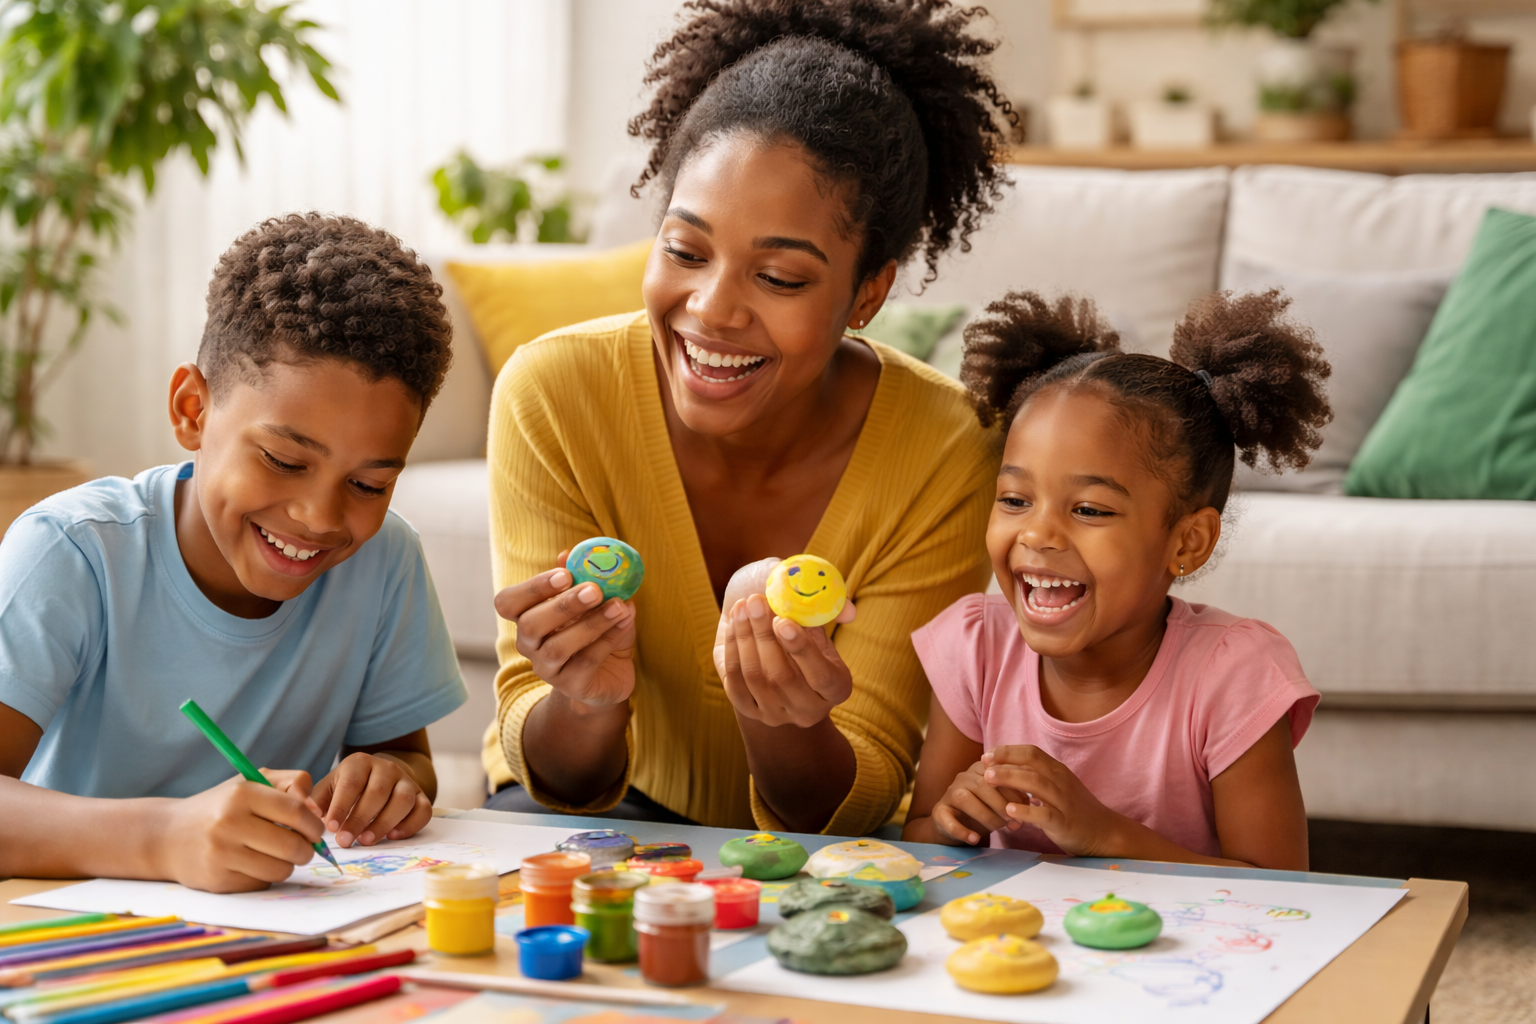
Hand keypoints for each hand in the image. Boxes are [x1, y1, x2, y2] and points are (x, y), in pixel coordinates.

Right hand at [156, 776, 322, 892]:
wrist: (167, 836)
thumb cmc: (220, 807)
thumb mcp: (251, 783)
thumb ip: (291, 783)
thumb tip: (317, 809)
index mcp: (241, 794)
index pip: (297, 812)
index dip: (314, 825)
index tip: (316, 830)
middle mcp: (229, 823)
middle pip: (293, 845)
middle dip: (307, 849)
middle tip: (303, 847)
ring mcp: (221, 854)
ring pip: (280, 869)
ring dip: (287, 865)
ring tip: (276, 855)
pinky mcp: (216, 881)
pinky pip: (260, 884)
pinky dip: (264, 876)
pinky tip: (251, 865)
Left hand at [308, 753, 432, 847]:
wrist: (379, 777)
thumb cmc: (348, 788)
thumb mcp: (329, 787)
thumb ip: (316, 800)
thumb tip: (309, 813)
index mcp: (360, 763)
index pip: (352, 782)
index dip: (341, 806)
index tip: (331, 828)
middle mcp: (387, 768)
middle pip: (378, 792)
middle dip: (360, 819)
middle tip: (346, 841)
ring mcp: (407, 781)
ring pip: (403, 800)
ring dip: (384, 823)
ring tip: (367, 841)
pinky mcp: (421, 796)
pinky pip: (423, 810)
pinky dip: (410, 825)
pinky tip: (393, 837)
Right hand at [494, 552, 636, 708]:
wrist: (610, 674)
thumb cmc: (595, 632)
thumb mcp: (590, 603)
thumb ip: (580, 579)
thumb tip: (568, 553)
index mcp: (526, 618)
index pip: (507, 602)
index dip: (532, 588)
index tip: (564, 574)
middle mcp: (529, 645)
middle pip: (530, 625)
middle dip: (563, 605)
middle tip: (594, 589)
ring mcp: (547, 669)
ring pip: (558, 647)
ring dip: (591, 623)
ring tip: (619, 605)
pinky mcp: (571, 686)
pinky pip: (585, 662)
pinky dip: (607, 639)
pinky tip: (625, 622)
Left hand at [717, 592, 855, 727]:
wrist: (768, 643)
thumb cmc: (797, 623)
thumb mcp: (816, 616)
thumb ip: (831, 610)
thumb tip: (848, 613)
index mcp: (836, 687)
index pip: (821, 675)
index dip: (801, 649)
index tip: (782, 620)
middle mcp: (809, 708)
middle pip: (783, 677)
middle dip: (765, 636)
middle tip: (755, 602)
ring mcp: (777, 714)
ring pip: (756, 676)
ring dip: (745, 636)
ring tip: (743, 605)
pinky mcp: (749, 711)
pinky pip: (735, 681)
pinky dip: (733, 648)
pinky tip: (734, 622)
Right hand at [927, 760, 1026, 845]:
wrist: (957, 823)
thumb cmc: (985, 808)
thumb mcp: (1002, 800)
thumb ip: (1015, 799)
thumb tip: (1026, 807)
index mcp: (981, 769)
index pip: (997, 773)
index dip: (1013, 790)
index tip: (1026, 807)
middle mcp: (963, 777)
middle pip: (982, 785)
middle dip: (1001, 805)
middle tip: (1013, 821)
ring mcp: (949, 793)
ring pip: (964, 798)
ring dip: (985, 815)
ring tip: (998, 829)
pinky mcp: (939, 811)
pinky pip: (947, 819)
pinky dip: (962, 831)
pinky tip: (974, 839)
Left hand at [982, 745, 1127, 855]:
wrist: (1104, 832)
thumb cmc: (1074, 808)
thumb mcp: (1057, 786)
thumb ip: (1036, 775)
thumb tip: (1007, 766)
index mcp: (1057, 771)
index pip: (1032, 752)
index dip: (1008, 751)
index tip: (987, 754)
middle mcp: (1061, 782)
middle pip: (1032, 764)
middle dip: (1006, 761)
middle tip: (983, 763)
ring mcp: (1064, 802)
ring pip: (1036, 784)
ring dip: (1011, 779)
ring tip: (989, 779)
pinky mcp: (1065, 823)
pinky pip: (1045, 815)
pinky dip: (1026, 812)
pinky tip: (1009, 810)